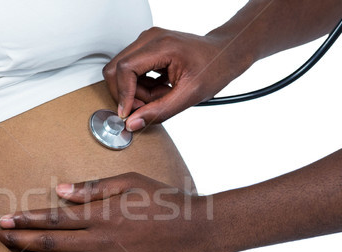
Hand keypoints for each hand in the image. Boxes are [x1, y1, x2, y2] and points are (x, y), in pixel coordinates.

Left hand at [0, 172, 219, 251]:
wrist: (196, 232)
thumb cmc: (164, 202)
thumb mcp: (130, 183)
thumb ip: (93, 188)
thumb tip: (60, 189)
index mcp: (100, 216)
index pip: (54, 220)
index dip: (27, 221)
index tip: (5, 221)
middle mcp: (99, 242)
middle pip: (50, 246)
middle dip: (19, 244)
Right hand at [102, 27, 251, 130]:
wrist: (225, 54)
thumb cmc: (214, 68)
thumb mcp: (189, 96)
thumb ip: (159, 111)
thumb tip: (133, 123)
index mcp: (162, 46)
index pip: (125, 69)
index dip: (123, 94)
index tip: (128, 113)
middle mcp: (150, 39)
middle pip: (116, 69)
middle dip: (127, 94)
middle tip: (145, 107)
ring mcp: (147, 42)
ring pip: (121, 72)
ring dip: (136, 92)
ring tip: (161, 96)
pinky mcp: (147, 49)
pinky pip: (130, 71)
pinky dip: (140, 87)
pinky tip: (159, 89)